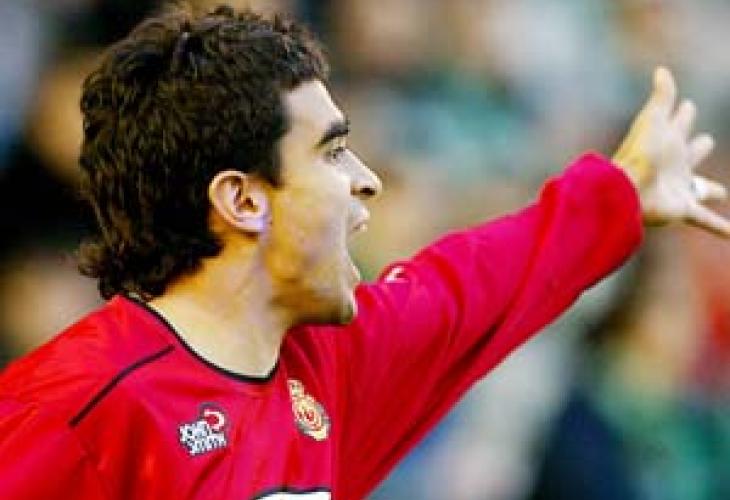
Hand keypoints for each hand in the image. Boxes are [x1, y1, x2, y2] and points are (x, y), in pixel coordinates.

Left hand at [613, 67, 729, 236]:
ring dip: (710, 190)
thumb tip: (661, 69)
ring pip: (699, 188)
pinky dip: (721, 228)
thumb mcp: (652, 121)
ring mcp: (678, 188)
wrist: (626, 190)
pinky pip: (706, 220)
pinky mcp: (681, 209)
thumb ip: (661, 97)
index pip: (678, 123)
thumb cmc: (639, 154)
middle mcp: (673, 165)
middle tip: (705, 141)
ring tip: (720, 193)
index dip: (683, 113)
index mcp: (666, 141)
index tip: (687, 104)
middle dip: (696, 147)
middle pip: (690, 154)